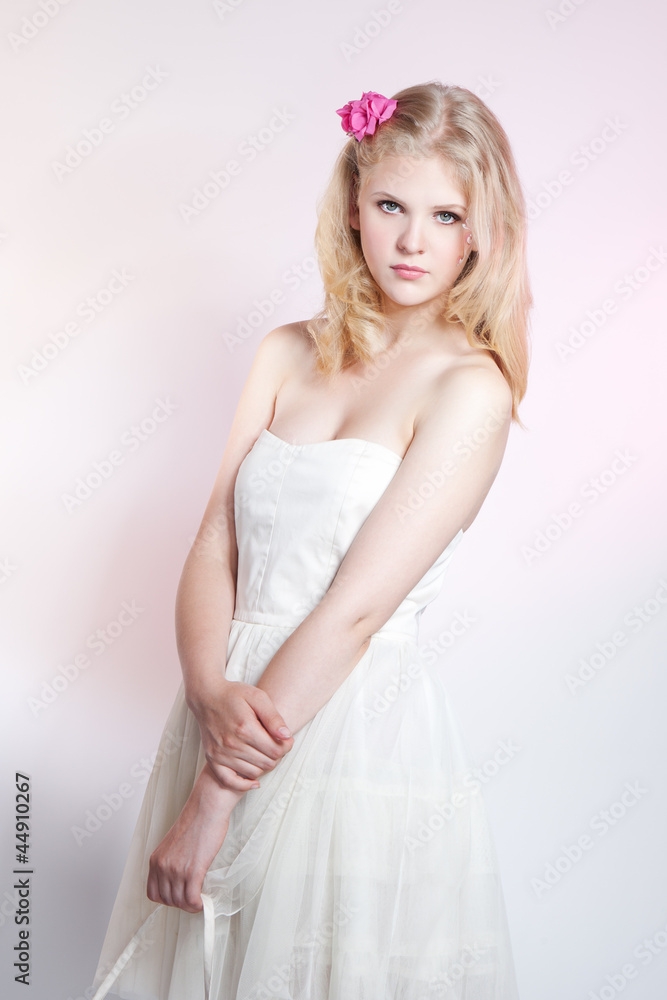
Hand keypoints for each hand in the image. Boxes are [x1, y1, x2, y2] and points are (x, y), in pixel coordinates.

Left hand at [147, 762, 239, 911]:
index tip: (178, 897)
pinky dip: (197, 905)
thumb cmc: (195, 822)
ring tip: (199, 901)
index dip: (166, 900)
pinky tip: (203, 902)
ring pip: (180, 902)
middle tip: (192, 899)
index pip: (153, 893)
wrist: (206, 808)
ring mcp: (176, 869)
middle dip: (181, 904)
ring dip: (190, 906)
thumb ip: (172, 862)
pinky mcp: (193, 870)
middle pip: (167, 900)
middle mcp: (162, 866)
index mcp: (155, 859)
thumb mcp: (173, 845)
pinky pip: (192, 898)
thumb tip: (180, 881)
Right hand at [189, 677, 294, 791]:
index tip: (287, 739)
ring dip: (263, 766)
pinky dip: (243, 784)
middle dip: (277, 756)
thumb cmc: (234, 695)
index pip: (276, 750)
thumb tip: (287, 736)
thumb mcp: (258, 697)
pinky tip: (254, 780)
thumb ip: (273, 717)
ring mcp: (220, 753)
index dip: (286, 746)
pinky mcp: (212, 759)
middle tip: (277, 745)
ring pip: (253, 773)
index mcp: (245, 728)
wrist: (206, 697)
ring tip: (264, 753)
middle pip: (267, 763)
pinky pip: (229, 781)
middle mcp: (232, 744)